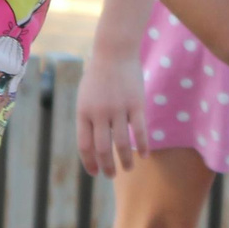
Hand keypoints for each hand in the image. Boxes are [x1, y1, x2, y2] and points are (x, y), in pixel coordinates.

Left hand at [76, 47, 147, 177]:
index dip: (89, 162)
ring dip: (125, 161)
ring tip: (128, 169)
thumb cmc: (98, 75)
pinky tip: (144, 155)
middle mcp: (99, 113)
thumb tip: (93, 145)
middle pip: (102, 148)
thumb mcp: (85, 96)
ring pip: (121, 143)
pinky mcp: (136, 104)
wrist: (114, 51)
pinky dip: (142, 146)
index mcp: (83, 111)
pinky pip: (140, 131)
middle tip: (111, 176)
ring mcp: (118, 109)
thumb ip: (88, 119)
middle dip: (106, 166)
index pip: (84, 145)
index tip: (94, 172)